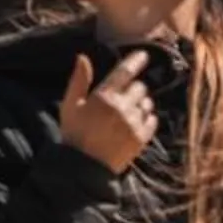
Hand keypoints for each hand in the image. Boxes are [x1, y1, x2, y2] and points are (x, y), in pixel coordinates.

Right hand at [57, 50, 154, 172]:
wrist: (84, 168)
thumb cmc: (74, 134)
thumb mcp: (70, 105)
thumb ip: (79, 80)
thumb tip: (82, 57)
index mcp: (103, 97)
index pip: (125, 72)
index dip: (136, 61)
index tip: (144, 55)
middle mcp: (121, 107)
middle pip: (140, 88)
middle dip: (134, 90)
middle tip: (122, 100)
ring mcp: (133, 123)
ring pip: (147, 104)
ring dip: (141, 105)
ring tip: (125, 116)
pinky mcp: (141, 138)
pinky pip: (153, 121)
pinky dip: (147, 120)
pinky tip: (133, 126)